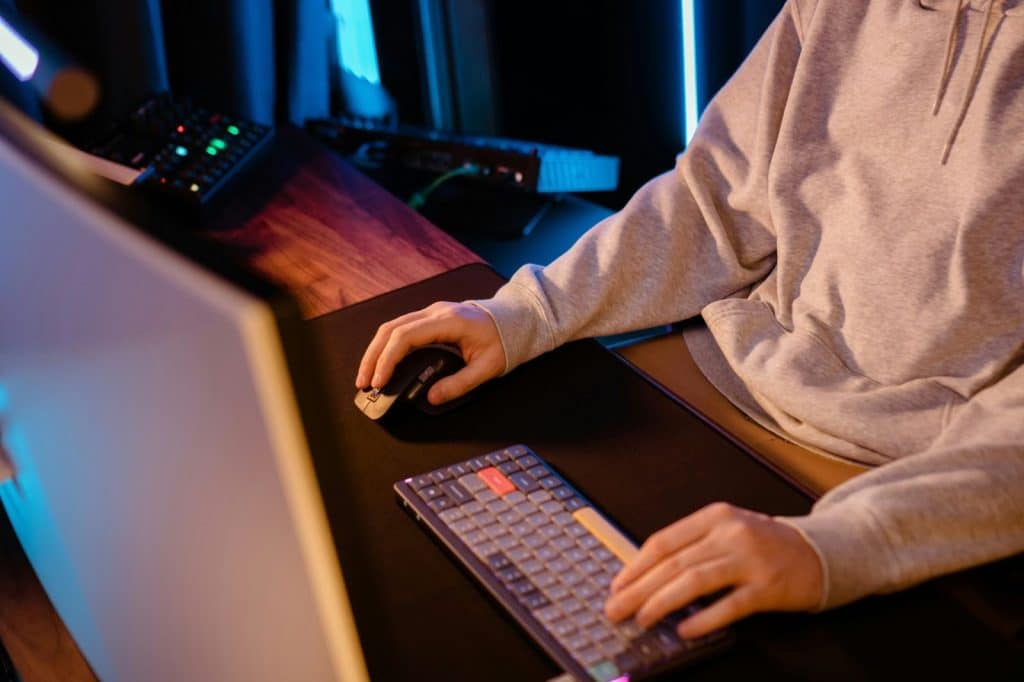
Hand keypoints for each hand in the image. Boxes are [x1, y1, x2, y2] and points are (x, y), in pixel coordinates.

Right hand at [356, 301, 504, 404]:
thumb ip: (460, 383)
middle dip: (373, 357)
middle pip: (391, 329)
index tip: (379, 380)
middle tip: (363, 383)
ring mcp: (430, 312)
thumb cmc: (503, 340)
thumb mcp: (488, 367)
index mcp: (449, 321)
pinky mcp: (429, 318)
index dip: (388, 359)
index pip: (406, 336)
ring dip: (375, 351)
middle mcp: (435, 311)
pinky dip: (386, 346)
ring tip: (366, 376)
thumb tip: (432, 397)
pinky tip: (381, 363)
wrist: (513, 319)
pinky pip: (400, 329)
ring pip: (391, 327)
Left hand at [605, 502, 822, 638]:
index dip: (635, 566)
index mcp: (714, 517)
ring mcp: (750, 559)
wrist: (820, 551)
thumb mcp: (727, 532)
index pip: (663, 541)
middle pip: (673, 563)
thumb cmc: (766, 545)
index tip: (616, 586)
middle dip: (638, 589)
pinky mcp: (768, 587)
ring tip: (642, 619)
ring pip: (694, 581)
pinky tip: (684, 630)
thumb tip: (647, 576)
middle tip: (616, 609)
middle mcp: (730, 533)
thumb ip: (693, 546)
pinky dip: (703, 619)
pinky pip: (729, 605)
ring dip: (661, 603)